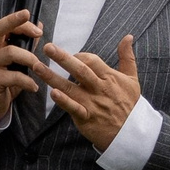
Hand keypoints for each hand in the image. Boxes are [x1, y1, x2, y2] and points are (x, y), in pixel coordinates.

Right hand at [0, 9, 45, 123]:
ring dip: (30, 58)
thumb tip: (38, 26)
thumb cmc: (1, 79)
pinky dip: (28, 81)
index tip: (30, 16)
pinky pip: (14, 77)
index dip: (15, 20)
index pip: (2, 26)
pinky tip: (34, 87)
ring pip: (11, 53)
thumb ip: (24, 45)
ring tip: (40, 67)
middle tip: (36, 29)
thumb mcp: (12, 62)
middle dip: (16, 23)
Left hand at [34, 32, 141, 153]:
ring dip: (52, 77)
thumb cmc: (129, 104)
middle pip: (80, 70)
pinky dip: (64, 101)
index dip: (79, 55)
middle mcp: (99, 88)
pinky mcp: (86, 118)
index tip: (69, 55)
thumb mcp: (132, 79)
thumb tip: (128, 36)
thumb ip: (127, 57)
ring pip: (70, 87)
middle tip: (47, 47)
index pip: (92, 60)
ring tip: (37, 66)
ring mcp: (92, 103)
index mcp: (110, 77)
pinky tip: (52, 93)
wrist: (131, 132)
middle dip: (63, 58)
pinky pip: (73, 108)